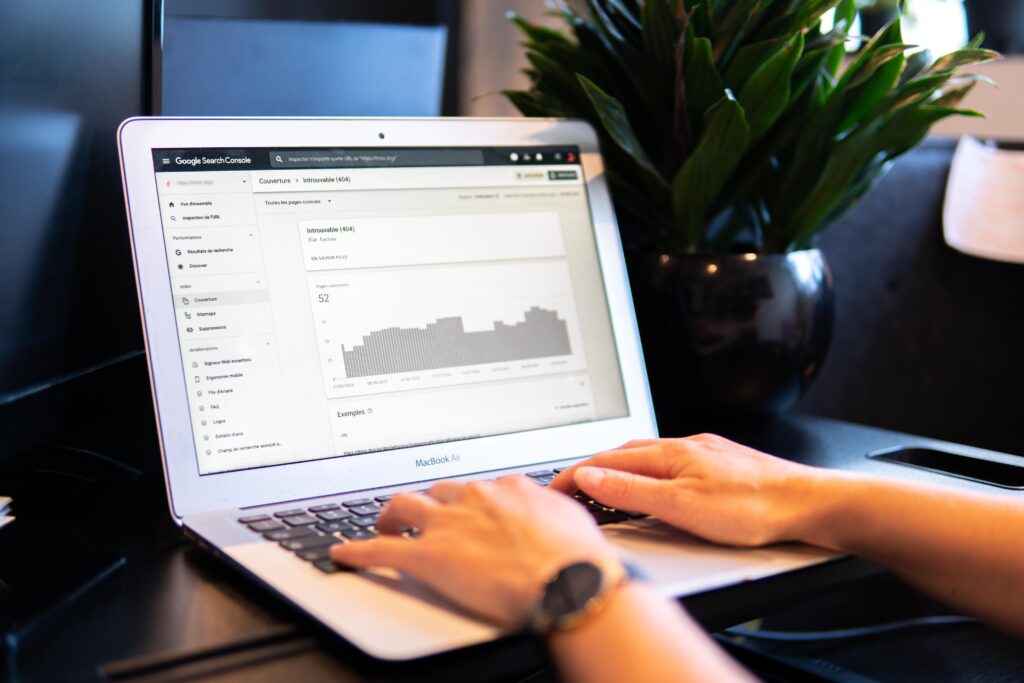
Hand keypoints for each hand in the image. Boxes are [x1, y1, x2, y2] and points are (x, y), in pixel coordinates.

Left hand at [330, 476, 619, 627]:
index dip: (470, 500)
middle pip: (438, 490)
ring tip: (384, 523)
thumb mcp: (572, 521)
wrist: (569, 579)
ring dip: (390, 514)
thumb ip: (554, 513)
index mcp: (508, 489)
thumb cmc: (578, 557)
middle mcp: (474, 498)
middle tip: (423, 514)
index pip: (480, 487)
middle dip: (428, 501)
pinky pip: (381, 549)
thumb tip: (559, 517)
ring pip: (404, 505)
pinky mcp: (428, 556)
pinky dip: (358, 551)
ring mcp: (448, 525)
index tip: (468, 508)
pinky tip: (344, 554)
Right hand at [549, 434, 827, 546]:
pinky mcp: (719, 464)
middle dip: (591, 468)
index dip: (574, 474)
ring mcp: (703, 453)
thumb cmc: (753, 508)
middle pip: (622, 454)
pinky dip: (646, 474)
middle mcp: (683, 447)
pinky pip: (669, 463)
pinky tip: (654, 486)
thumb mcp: (682, 507)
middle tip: (570, 489)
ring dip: (618, 470)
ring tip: (603, 487)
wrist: (807, 504)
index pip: (605, 461)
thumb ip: (632, 492)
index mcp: (669, 455)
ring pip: (647, 457)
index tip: (552, 488)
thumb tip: (590, 478)